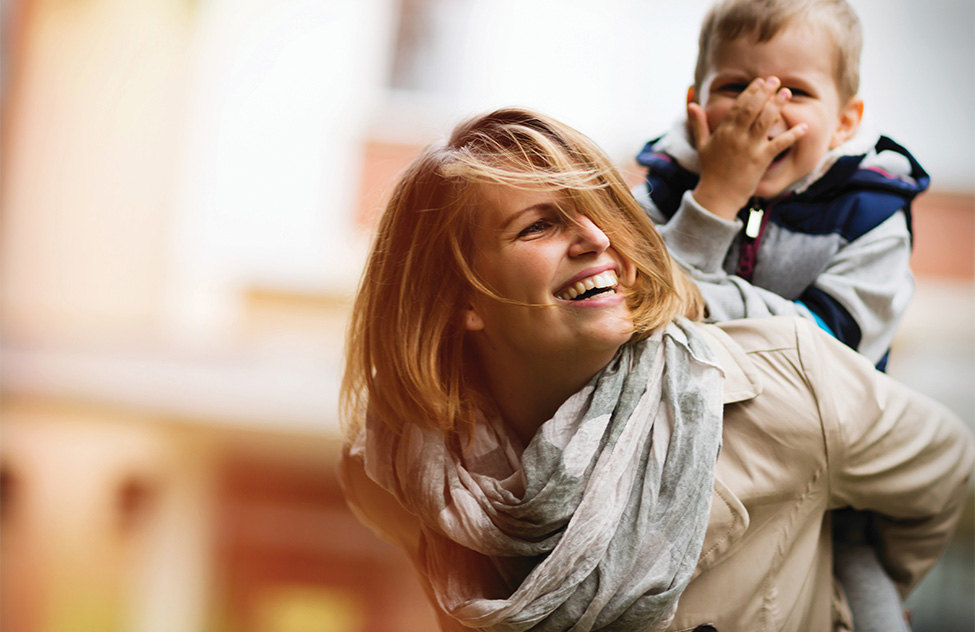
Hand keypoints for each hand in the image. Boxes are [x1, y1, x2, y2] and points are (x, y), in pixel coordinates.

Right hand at [689, 77, 807, 219]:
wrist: (717, 196)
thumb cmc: (710, 171)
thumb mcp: (702, 145)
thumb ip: (698, 123)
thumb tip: (692, 103)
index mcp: (723, 131)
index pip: (738, 106)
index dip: (750, 92)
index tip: (760, 82)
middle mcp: (736, 136)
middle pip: (753, 109)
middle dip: (765, 92)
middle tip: (775, 80)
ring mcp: (749, 147)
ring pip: (766, 120)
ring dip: (777, 105)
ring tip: (786, 93)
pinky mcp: (761, 160)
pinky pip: (780, 144)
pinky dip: (793, 135)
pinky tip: (804, 126)